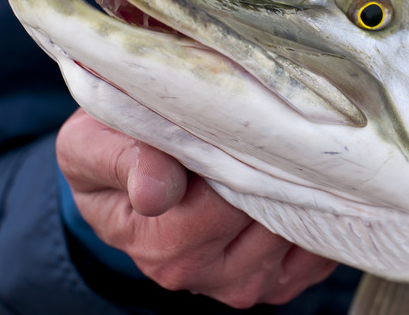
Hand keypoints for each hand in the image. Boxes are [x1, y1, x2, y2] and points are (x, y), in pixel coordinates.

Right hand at [56, 108, 336, 307]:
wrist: (129, 183)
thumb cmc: (113, 153)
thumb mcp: (92, 145)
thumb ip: (120, 160)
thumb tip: (155, 193)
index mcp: (157, 244)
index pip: (219, 205)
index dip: (234, 161)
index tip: (237, 124)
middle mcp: (200, 274)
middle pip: (264, 219)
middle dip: (270, 173)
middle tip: (267, 130)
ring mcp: (242, 283)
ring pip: (296, 232)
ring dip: (297, 191)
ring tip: (277, 153)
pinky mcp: (277, 282)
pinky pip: (317, 252)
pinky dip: (316, 217)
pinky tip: (295, 185)